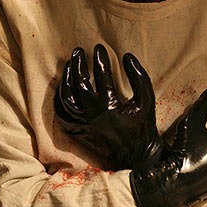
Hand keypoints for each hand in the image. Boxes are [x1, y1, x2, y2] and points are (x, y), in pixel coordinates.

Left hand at [55, 44, 162, 169]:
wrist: (137, 158)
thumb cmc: (143, 127)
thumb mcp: (147, 100)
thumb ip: (138, 76)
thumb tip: (127, 56)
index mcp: (110, 106)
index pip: (101, 75)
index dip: (99, 59)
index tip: (99, 48)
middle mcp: (92, 116)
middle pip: (78, 84)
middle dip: (77, 64)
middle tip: (78, 51)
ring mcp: (82, 125)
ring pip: (66, 98)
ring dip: (65, 79)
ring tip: (69, 64)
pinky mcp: (77, 133)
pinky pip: (61, 114)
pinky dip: (59, 98)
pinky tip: (63, 86)